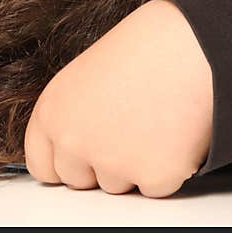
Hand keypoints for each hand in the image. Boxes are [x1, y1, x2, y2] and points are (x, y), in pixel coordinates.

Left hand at [24, 0, 212, 197]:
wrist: (189, 43)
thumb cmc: (141, 53)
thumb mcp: (81, 79)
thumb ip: (68, 119)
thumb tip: (67, 153)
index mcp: (51, 115)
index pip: (41, 166)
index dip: (63, 163)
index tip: (78, 158)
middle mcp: (74, 142)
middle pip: (78, 181)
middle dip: (98, 165)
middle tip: (125, 128)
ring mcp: (113, 162)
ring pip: (117, 186)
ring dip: (133, 166)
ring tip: (150, 122)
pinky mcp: (153, 175)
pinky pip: (154, 189)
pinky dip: (166, 169)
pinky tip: (171, 133)